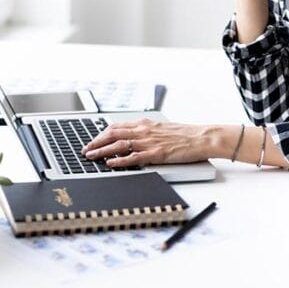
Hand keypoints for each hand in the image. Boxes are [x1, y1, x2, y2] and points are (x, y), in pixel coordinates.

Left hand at [83, 119, 212, 167]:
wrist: (202, 137)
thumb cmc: (185, 134)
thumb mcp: (161, 128)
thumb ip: (146, 131)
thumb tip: (133, 137)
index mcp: (145, 123)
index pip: (116, 126)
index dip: (100, 134)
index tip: (92, 141)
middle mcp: (144, 130)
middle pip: (112, 134)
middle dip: (96, 142)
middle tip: (85, 150)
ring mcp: (149, 142)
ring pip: (118, 144)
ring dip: (102, 151)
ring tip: (91, 157)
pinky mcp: (156, 154)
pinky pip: (133, 157)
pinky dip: (119, 160)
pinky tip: (110, 164)